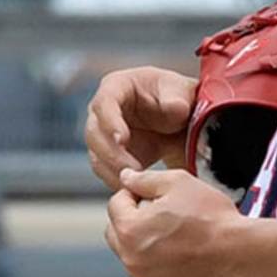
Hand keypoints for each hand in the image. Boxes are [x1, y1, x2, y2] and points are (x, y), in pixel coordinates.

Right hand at [84, 67, 195, 189]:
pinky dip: (116, 181)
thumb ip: (177, 97)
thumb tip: (174, 108)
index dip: (110, 121)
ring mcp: (103, 134)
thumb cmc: (177, 98)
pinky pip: (105, 171)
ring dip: (113, 171)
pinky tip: (133, 189)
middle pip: (93, 132)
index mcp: (117, 86)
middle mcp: (103, 110)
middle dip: (111, 153)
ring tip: (135, 183)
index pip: (104, 102)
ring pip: (96, 155)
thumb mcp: (182, 91)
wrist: (180, 123)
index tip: (122, 139)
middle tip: (131, 169)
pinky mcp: (108, 156)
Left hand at [105, 167, 244, 276]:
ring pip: (132, 256)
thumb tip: (125, 177)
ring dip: (143, 244)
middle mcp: (130, 259)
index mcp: (128, 230)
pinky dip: (159, 266)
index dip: (134, 194)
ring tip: (175, 236)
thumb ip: (144, 179)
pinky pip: (151, 276)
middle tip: (162, 214)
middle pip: (116, 232)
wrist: (240, 253)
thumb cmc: (211, 216)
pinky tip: (183, 256)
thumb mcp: (177, 183)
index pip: (115, 204)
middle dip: (132, 220)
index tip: (155, 196)